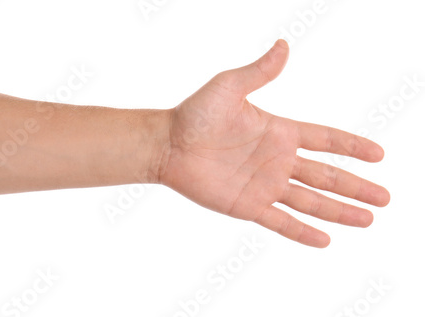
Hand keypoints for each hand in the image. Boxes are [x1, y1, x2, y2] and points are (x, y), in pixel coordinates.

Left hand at [160, 39, 389, 247]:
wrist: (168, 144)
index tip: (378, 154)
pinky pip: (280, 222)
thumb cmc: (195, 113)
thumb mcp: (229, 86)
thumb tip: (284, 46)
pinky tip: (325, 241)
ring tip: (368, 219)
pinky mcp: (248, 206)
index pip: (325, 139)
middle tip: (385, 197)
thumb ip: (259, 72)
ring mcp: (264, 185)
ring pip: (311, 201)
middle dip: (356, 186)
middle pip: (327, 175)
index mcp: (279, 132)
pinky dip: (302, 232)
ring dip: (339, 211)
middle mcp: (277, 161)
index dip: (352, 146)